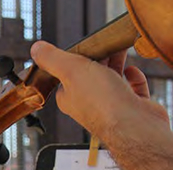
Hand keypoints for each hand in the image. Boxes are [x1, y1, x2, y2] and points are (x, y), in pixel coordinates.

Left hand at [30, 41, 172, 169]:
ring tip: (120, 48)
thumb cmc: (102, 102)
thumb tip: (36, 49)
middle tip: (106, 42)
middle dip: (99, 56)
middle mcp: (89, 105)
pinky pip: (132, 89)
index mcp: (69, 99)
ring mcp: (112, 108)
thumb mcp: (70, 71)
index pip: (66, 74)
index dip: (74, 58)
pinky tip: (132, 69)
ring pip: (112, 79)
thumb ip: (52, 58)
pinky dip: (133, 78)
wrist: (136, 126)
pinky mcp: (132, 109)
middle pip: (91, 74)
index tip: (84, 43)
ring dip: (116, 62)